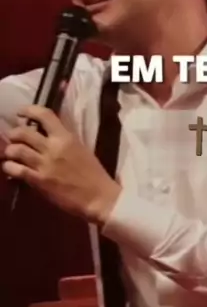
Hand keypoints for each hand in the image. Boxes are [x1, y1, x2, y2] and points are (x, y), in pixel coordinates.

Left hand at [2, 106, 119, 224]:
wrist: (98, 196)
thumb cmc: (92, 172)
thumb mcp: (80, 147)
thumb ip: (63, 138)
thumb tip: (46, 131)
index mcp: (66, 137)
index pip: (44, 115)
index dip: (28, 110)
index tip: (20, 112)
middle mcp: (53, 147)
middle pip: (23, 132)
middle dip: (13, 133)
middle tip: (13, 138)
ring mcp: (45, 164)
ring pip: (16, 150)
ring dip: (10, 150)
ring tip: (11, 154)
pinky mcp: (39, 181)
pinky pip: (16, 169)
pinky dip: (9, 166)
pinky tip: (10, 167)